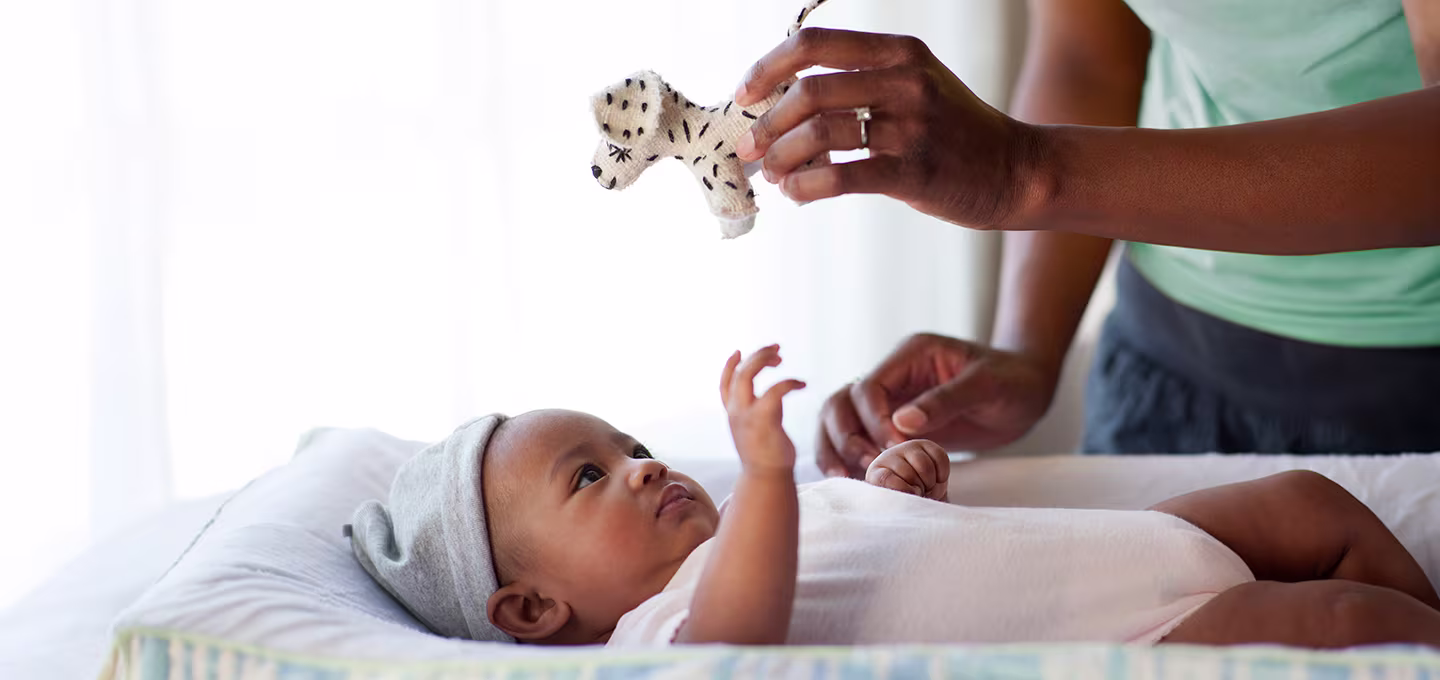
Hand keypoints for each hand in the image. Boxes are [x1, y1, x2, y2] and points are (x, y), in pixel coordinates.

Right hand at [721, 345, 806, 472]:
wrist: (766, 479)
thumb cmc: (767, 457)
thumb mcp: (758, 429)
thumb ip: (760, 410)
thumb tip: (773, 396)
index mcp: (733, 414)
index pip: (724, 384)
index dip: (730, 365)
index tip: (739, 351)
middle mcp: (736, 412)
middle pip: (737, 373)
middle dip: (755, 356)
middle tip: (776, 349)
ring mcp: (746, 415)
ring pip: (747, 375)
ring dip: (763, 359)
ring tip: (780, 355)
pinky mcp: (763, 419)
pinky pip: (774, 390)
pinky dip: (789, 382)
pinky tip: (802, 383)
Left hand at [734, 28, 1042, 228]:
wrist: (1015, 170)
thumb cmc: (953, 131)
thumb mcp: (914, 85)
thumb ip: (858, 84)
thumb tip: (782, 104)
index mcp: (898, 52)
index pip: (813, 45)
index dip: (768, 68)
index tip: (745, 95)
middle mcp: (905, 81)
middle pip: (808, 92)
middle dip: (766, 124)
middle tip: (749, 149)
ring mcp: (911, 126)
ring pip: (818, 135)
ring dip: (782, 159)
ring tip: (774, 176)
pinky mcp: (913, 171)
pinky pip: (841, 177)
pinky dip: (806, 188)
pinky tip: (796, 194)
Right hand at [816, 333, 1056, 477]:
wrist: (1028, 391)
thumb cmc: (1014, 381)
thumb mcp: (987, 385)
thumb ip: (945, 400)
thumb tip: (901, 423)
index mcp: (911, 355)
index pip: (869, 387)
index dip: (873, 420)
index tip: (895, 448)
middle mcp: (893, 376)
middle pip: (841, 403)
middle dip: (847, 437)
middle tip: (871, 467)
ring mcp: (890, 401)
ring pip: (840, 422)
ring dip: (837, 449)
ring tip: (847, 479)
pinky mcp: (894, 426)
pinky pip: (860, 440)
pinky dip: (851, 460)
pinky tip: (857, 481)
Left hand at [866, 440, 948, 502]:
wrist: (920, 493)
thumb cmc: (906, 502)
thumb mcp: (898, 506)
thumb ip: (898, 502)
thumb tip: (910, 497)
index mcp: (876, 474)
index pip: (884, 479)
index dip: (901, 490)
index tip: (910, 498)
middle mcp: (889, 457)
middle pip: (909, 474)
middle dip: (920, 490)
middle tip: (920, 495)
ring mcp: (907, 448)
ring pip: (925, 467)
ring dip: (931, 483)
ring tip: (927, 488)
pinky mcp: (927, 445)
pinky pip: (940, 458)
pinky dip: (942, 474)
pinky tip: (937, 479)